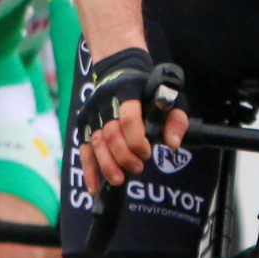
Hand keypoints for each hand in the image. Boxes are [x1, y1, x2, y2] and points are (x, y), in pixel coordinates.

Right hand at [77, 48, 185, 193]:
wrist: (120, 71)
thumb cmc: (148, 90)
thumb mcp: (168, 98)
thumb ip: (175, 119)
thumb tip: (173, 144)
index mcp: (128, 92)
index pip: (128, 118)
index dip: (136, 140)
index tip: (147, 153)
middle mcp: (106, 102)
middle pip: (110, 134)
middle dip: (124, 156)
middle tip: (138, 167)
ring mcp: (92, 113)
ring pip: (95, 143)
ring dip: (107, 165)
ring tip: (119, 179)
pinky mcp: (84, 124)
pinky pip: (83, 149)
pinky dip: (88, 169)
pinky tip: (94, 187)